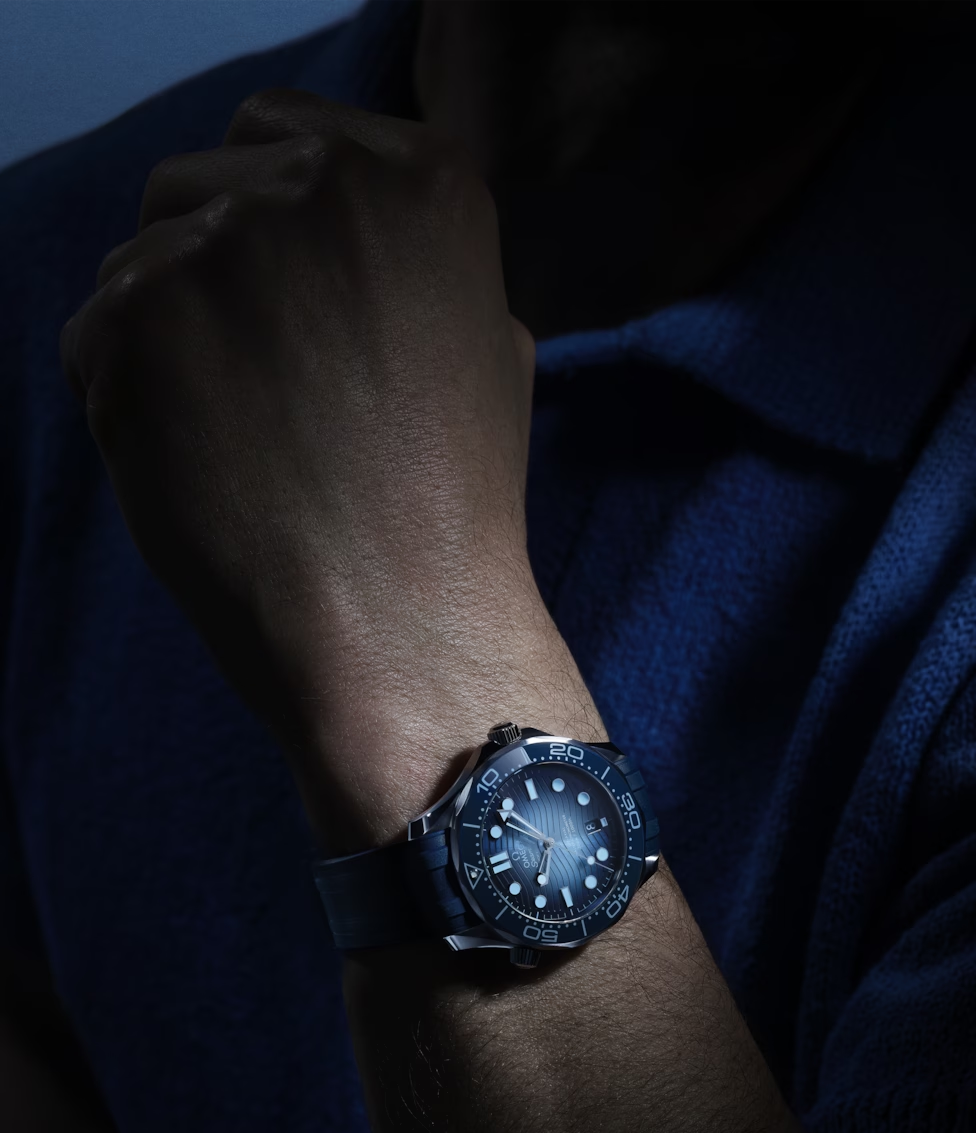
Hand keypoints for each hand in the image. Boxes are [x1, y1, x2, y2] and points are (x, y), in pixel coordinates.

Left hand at [59, 89, 600, 849]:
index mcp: (423, 179)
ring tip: (239, 430)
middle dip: (216, 261)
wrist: (401, 620)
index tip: (290, 292)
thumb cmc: (453, 499)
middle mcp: (321, 185)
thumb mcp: (486, 345)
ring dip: (170, 328)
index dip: (273, 215)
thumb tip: (332, 241)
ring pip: (141, 257)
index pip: (285, 133)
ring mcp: (221, 247)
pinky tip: (198, 458)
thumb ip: (408, 260)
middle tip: (262, 373)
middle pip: (202, 180)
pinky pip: (96, 332)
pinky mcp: (135, 322)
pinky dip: (128, 390)